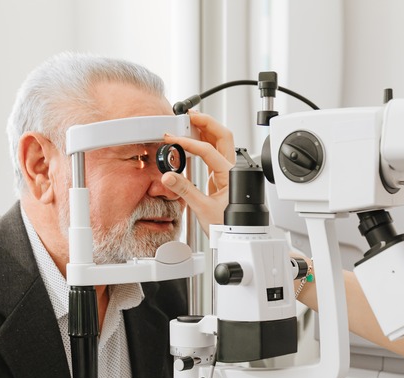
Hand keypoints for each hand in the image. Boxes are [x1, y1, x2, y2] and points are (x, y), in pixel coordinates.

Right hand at [161, 110, 234, 234]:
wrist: (235, 237)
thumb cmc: (227, 226)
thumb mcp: (202, 208)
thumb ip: (184, 190)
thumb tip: (168, 176)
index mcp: (230, 175)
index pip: (208, 150)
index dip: (189, 142)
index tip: (173, 138)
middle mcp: (233, 170)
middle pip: (223, 136)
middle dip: (206, 122)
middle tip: (188, 115)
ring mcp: (228, 172)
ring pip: (220, 142)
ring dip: (205, 130)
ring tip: (188, 122)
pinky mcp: (221, 177)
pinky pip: (214, 153)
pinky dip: (203, 144)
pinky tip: (191, 141)